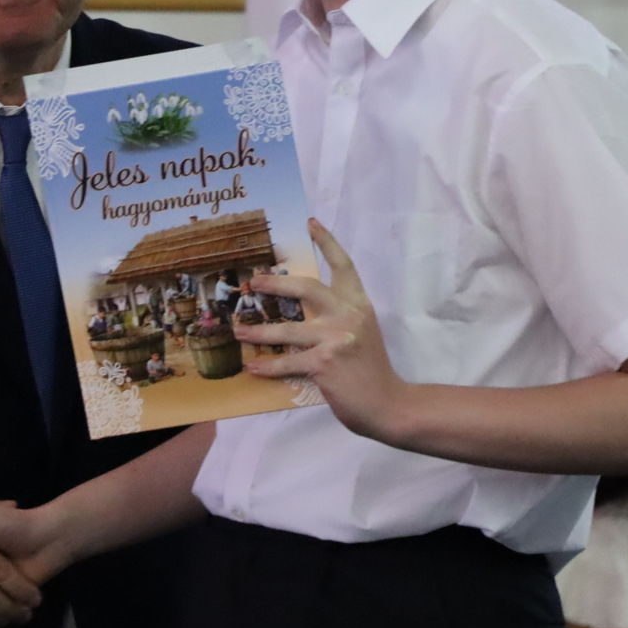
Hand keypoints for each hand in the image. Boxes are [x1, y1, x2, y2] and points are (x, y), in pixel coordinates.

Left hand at [234, 219, 409, 439]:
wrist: (389, 404)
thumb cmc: (372, 370)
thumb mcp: (363, 332)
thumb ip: (340, 317)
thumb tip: (306, 312)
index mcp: (359, 305)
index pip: (344, 266)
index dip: (328, 242)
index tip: (311, 223)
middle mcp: (348, 316)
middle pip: (307, 288)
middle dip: (276, 284)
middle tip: (254, 281)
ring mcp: (336, 339)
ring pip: (287, 330)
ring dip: (258, 332)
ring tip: (238, 331)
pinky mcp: (324, 363)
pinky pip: (287, 363)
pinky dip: (268, 367)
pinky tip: (253, 368)